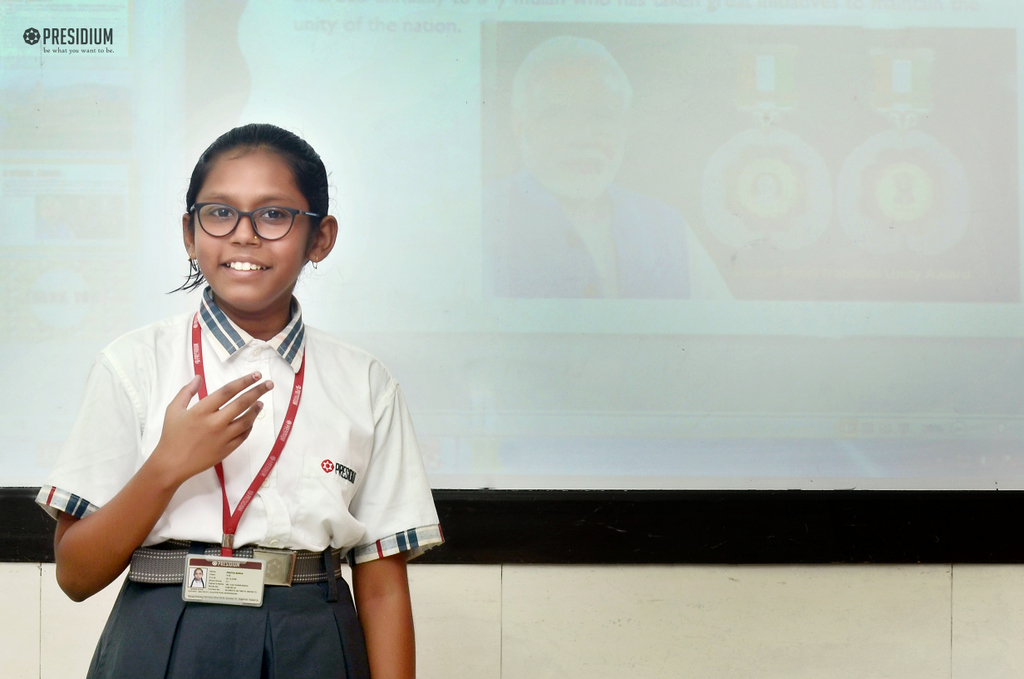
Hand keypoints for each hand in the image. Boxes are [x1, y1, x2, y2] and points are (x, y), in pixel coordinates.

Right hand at [151, 372, 273, 485]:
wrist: (172, 464)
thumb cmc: (172, 435)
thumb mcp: (174, 410)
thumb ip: (187, 391)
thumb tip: (199, 377)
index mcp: (201, 411)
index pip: (227, 392)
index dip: (243, 382)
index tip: (256, 375)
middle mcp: (215, 422)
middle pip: (242, 403)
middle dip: (258, 391)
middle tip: (269, 384)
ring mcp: (223, 437)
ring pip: (246, 420)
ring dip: (256, 410)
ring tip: (260, 402)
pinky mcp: (227, 449)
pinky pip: (243, 435)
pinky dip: (249, 426)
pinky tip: (251, 420)